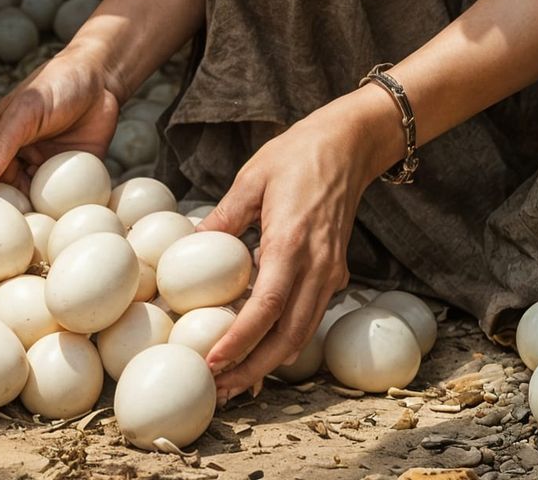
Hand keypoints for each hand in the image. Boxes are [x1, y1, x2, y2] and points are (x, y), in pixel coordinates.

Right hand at [0, 49, 123, 232]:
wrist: (101, 82)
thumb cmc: (56, 86)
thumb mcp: (25, 112)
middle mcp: (1, 161)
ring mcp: (28, 174)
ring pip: (10, 210)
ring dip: (6, 232)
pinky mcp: (54, 183)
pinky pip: (42, 210)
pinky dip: (38, 227)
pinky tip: (37, 248)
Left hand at [195, 88, 400, 401]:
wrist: (347, 145)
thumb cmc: (296, 155)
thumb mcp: (251, 178)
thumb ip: (223, 218)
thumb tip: (189, 246)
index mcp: (291, 242)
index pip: (265, 309)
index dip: (238, 342)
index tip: (212, 364)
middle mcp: (316, 266)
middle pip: (287, 337)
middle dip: (253, 370)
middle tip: (219, 391)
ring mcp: (330, 272)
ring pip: (302, 334)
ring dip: (270, 363)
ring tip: (236, 381)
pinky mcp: (335, 272)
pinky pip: (310, 317)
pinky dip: (286, 340)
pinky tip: (261, 346)